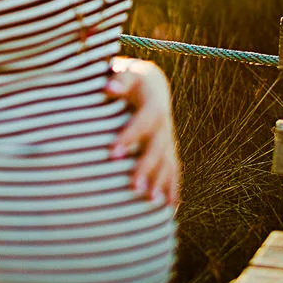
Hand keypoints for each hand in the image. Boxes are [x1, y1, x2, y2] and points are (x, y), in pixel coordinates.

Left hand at [105, 58, 180, 207]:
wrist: (152, 84)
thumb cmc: (130, 78)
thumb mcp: (126, 73)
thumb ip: (119, 78)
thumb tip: (109, 86)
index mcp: (153, 106)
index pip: (142, 122)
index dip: (129, 137)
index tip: (113, 154)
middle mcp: (164, 125)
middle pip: (157, 149)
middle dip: (146, 169)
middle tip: (134, 189)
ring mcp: (168, 140)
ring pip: (167, 163)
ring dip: (161, 183)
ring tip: (152, 203)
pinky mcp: (168, 151)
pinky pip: (173, 172)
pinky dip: (173, 190)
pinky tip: (170, 209)